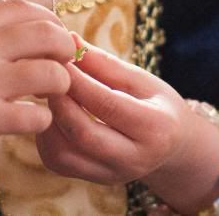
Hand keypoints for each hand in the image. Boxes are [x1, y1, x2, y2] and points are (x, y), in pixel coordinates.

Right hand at [0, 0, 73, 168]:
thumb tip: (19, 30)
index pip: (28, 9)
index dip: (51, 21)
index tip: (54, 36)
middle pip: (49, 35)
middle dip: (67, 48)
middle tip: (64, 64)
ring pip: (52, 75)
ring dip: (59, 85)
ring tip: (50, 95)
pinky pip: (36, 116)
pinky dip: (42, 120)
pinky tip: (31, 120)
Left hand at [35, 36, 218, 210]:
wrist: (172, 146)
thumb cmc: (156, 104)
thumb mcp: (141, 79)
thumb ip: (104, 63)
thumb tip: (70, 39)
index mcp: (155, 128)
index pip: (106, 104)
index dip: (77, 80)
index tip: (59, 57)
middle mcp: (135, 159)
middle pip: (82, 134)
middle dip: (59, 101)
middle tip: (48, 76)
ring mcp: (113, 174)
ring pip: (63, 154)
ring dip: (48, 121)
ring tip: (51, 95)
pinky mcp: (94, 179)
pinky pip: (57, 162)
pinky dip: (46, 136)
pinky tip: (53, 114)